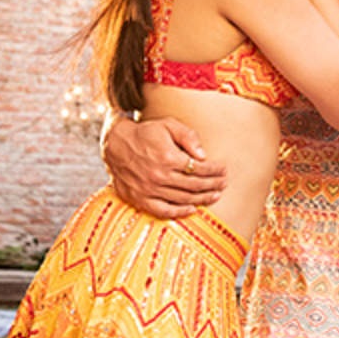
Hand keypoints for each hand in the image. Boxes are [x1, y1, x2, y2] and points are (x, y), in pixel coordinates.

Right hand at [102, 116, 226, 218]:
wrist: (115, 144)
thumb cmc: (146, 133)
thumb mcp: (168, 125)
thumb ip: (188, 137)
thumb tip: (203, 155)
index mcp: (167, 157)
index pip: (199, 168)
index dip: (214, 170)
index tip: (223, 169)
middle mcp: (158, 176)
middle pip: (194, 185)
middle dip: (212, 185)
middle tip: (223, 183)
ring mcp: (148, 189)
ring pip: (182, 199)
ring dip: (202, 199)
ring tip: (214, 195)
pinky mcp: (139, 198)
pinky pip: (162, 210)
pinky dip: (179, 212)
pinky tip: (192, 209)